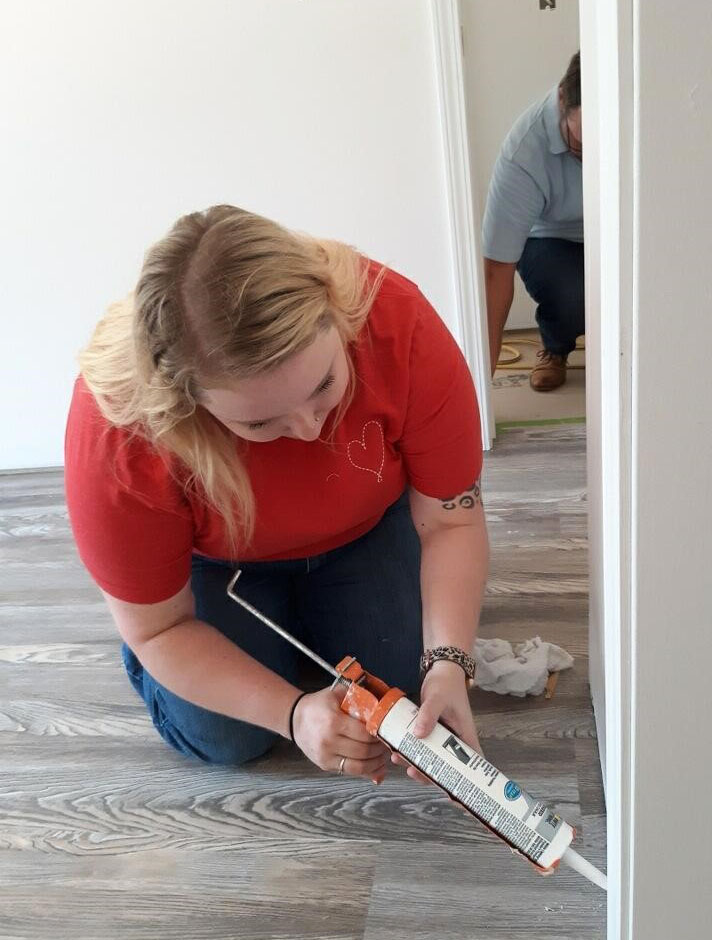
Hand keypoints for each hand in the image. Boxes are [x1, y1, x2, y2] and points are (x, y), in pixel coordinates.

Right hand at [292, 687, 388, 783]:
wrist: (295, 719)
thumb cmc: (320, 705)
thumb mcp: (338, 694)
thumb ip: (360, 698)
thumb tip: (382, 705)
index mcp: (333, 721)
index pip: (364, 734)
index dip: (379, 735)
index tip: (386, 731)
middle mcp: (328, 741)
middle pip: (364, 751)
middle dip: (380, 750)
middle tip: (387, 744)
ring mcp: (326, 756)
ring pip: (359, 766)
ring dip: (375, 763)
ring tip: (382, 755)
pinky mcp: (325, 765)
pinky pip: (350, 771)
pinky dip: (365, 770)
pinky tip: (373, 764)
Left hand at [391, 660, 480, 784]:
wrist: (441, 670)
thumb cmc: (446, 684)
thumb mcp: (437, 698)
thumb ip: (429, 715)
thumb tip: (418, 735)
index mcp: (466, 739)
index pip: (473, 770)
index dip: (468, 787)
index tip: (456, 800)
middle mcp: (457, 743)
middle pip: (447, 770)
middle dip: (429, 776)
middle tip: (412, 771)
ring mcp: (444, 740)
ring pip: (432, 761)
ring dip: (416, 764)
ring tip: (397, 758)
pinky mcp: (431, 734)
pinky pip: (422, 749)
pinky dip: (411, 752)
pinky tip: (395, 750)